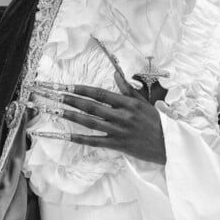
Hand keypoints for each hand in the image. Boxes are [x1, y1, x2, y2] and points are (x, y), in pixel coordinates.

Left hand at [30, 72, 166, 164]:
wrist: (169, 145)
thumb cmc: (156, 121)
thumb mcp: (143, 102)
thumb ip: (127, 89)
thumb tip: (114, 75)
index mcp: (127, 102)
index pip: (98, 93)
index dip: (80, 88)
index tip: (64, 85)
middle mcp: (120, 115)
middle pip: (89, 105)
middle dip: (67, 99)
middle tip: (51, 94)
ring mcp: (118, 130)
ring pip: (88, 121)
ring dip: (69, 115)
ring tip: (53, 110)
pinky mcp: (117, 145)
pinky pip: (95, 141)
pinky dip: (79, 138)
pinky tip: (65, 136)